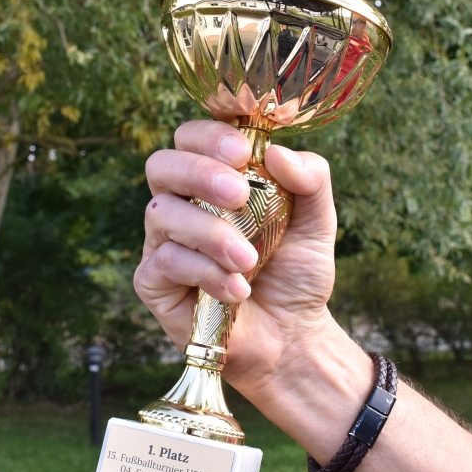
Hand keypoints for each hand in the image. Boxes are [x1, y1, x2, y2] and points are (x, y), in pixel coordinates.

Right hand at [134, 120, 339, 396]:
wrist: (292, 335)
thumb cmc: (296, 272)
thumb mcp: (317, 220)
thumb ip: (311, 179)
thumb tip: (277, 152)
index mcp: (214, 179)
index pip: (191, 137)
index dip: (209, 136)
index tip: (244, 153)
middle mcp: (181, 203)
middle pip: (162, 164)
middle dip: (200, 173)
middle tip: (240, 195)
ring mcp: (163, 241)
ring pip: (161, 212)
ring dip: (211, 233)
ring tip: (249, 261)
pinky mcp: (154, 282)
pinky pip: (164, 261)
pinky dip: (204, 272)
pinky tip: (235, 290)